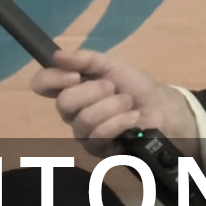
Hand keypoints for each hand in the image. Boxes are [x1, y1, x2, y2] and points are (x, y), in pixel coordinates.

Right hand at [30, 48, 199, 158]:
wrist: (162, 108)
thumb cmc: (135, 85)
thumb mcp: (112, 65)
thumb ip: (86, 59)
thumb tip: (57, 55)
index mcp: (71, 87)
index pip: (43, 84)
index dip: (52, 79)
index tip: (74, 75)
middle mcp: (72, 111)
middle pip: (63, 103)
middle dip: (92, 91)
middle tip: (112, 87)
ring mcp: (83, 132)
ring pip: (83, 121)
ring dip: (110, 107)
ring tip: (128, 102)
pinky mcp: (98, 150)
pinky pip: (98, 137)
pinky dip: (117, 123)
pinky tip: (132, 118)